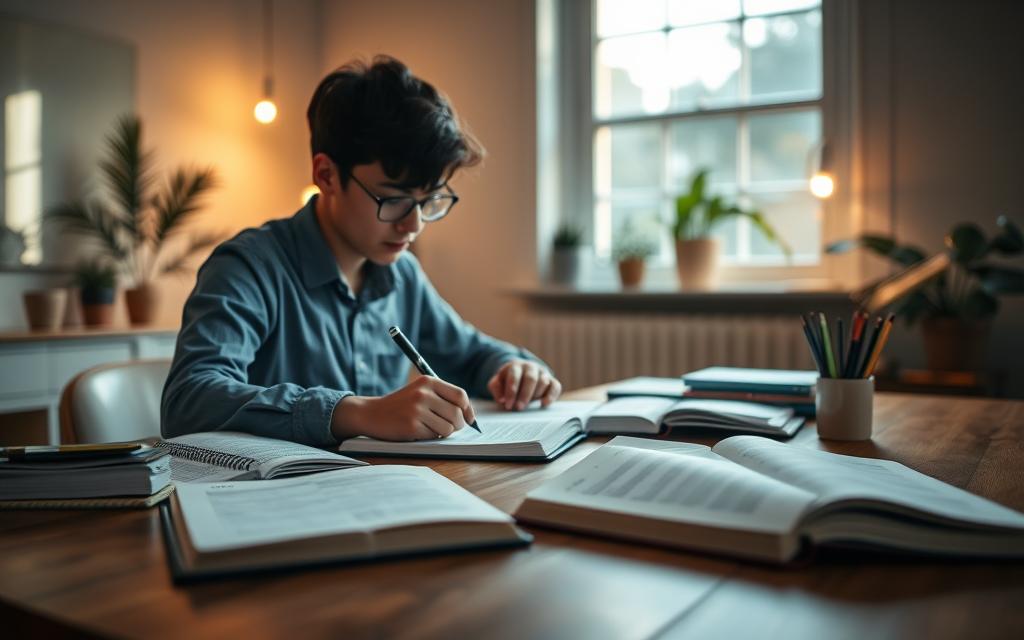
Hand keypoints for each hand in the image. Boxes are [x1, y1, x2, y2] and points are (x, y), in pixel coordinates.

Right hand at [331, 376, 474, 440]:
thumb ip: (443, 398)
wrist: (371, 413)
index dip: (468, 410)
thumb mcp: (420, 391)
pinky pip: (434, 436)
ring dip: (444, 432)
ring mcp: (417, 409)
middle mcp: (423, 393)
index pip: (460, 395)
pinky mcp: (411, 426)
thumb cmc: (401, 405)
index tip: (469, 419)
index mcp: (428, 381)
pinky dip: (430, 437)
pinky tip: (418, 431)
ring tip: (431, 428)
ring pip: (448, 428)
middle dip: (458, 425)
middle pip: (457, 413)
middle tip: (450, 428)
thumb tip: (469, 416)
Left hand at [487, 359, 561, 409]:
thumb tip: (502, 399)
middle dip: (524, 395)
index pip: (514, 376)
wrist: (521, 375)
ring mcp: (542, 373)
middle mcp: (530, 367)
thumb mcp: (497, 383)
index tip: (508, 405)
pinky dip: (551, 395)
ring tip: (528, 406)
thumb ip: (496, 388)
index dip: (511, 391)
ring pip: (543, 382)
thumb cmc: (507, 381)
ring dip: (535, 395)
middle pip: (530, 378)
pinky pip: (555, 386)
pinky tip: (544, 404)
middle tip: (519, 408)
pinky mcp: (552, 380)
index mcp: (516, 365)